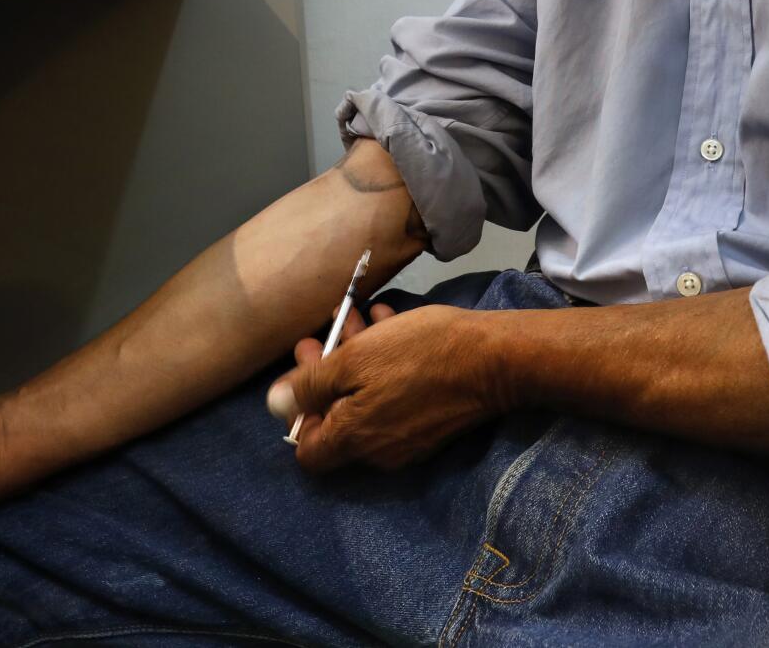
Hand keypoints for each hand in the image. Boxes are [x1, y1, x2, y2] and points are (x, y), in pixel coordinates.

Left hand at [265, 302, 508, 470]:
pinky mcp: (432, 425)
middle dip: (327, 374)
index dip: (298, 414)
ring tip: (358, 317)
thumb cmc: (419, 354)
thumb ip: (310, 385)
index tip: (306, 374)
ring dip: (356, 362)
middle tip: (328, 333)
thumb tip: (274, 405)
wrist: (495, 360)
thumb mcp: (355, 359)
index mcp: (354, 440)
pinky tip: (388, 324)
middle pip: (338, 421)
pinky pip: (395, 401)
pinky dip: (385, 369)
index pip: (307, 451)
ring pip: (367, 404)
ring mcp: (409, 441)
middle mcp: (379, 451)